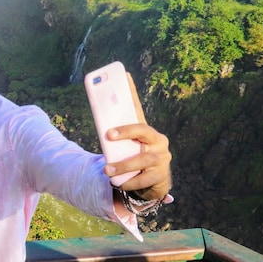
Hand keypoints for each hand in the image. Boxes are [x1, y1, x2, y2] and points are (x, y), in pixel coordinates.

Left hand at [105, 74, 171, 199]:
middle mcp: (157, 140)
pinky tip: (118, 184)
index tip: (124, 77)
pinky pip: (144, 179)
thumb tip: (100, 129)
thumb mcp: (123, 148)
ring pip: (143, 158)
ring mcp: (162, 157)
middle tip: (108, 136)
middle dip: (126, 131)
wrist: (150, 184)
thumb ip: (114, 140)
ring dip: (123, 165)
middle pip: (143, 130)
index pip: (137, 108)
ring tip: (106, 171)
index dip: (131, 91)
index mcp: (145, 130)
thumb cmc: (132, 160)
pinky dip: (129, 182)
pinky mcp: (161, 175)